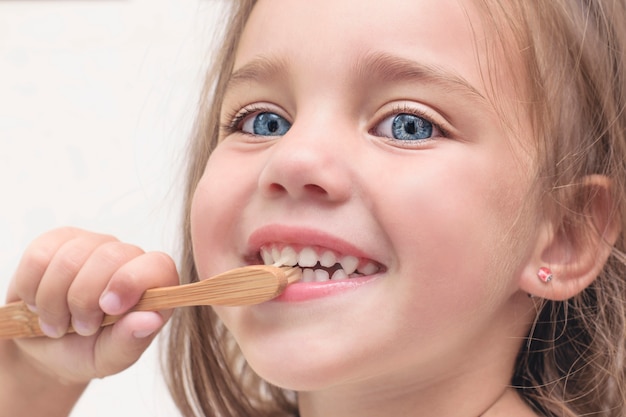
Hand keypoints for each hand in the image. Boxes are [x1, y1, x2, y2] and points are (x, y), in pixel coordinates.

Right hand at [3, 227, 178, 383]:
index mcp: (152, 285)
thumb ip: (131, 340)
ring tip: (58, 323)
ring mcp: (93, 245)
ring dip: (55, 301)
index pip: (158, 265)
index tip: (109, 309)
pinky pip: (39, 257)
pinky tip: (39, 304)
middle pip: (109, 257)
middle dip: (85, 300)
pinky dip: (32, 289)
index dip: (132, 281)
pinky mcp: (56, 242)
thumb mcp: (111, 358)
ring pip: (69, 259)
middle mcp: (127, 258)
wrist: (45, 350)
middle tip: (81, 328)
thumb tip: (152, 318)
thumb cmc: (88, 351)